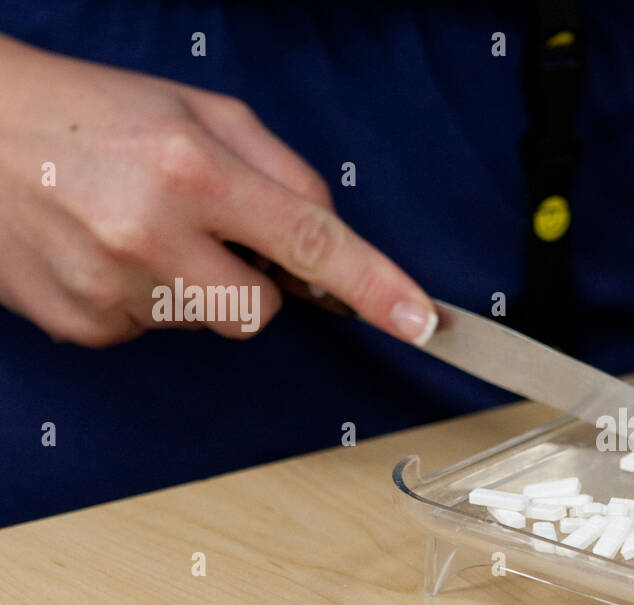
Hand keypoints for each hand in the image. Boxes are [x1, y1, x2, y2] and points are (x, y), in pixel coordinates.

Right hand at [0, 35, 437, 346]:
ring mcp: (111, 291)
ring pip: (210, 323)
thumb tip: (330, 239)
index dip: (374, 286)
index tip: (421, 321)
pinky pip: (156, 332)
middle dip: (252, 278)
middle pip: (263, 309)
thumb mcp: (198, 112)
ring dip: (195, 287)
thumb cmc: (88, 113)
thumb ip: (280, 171)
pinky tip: (104, 252)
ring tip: (137, 229)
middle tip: (201, 226)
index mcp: (191, 170)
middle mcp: (150, 236)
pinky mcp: (82, 326)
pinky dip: (146, 300)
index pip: (310, 241)